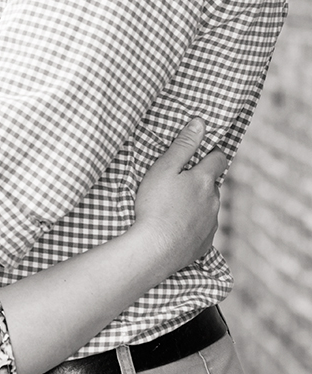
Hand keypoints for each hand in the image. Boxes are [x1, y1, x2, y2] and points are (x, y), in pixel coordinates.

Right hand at [134, 118, 227, 275]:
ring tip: (174, 208)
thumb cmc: (155, 206)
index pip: (219, 159)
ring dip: (197, 204)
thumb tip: (200, 123)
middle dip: (201, 181)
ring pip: (209, 208)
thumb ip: (183, 145)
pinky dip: (193, 226)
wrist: (154, 250)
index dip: (212, 154)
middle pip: (213, 185)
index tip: (203, 153)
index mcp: (205, 180)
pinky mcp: (204, 244)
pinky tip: (177, 228)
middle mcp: (214, 201)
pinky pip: (203, 230)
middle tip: (180, 182)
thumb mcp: (163, 168)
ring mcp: (211, 224)